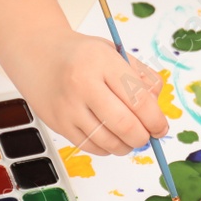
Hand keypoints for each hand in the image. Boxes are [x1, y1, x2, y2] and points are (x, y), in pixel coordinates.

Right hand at [2, 27, 167, 155]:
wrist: (38, 55)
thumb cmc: (82, 55)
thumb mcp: (114, 52)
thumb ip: (140, 77)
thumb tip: (156, 109)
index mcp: (102, 62)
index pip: (138, 99)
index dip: (156, 120)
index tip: (161, 128)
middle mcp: (83, 84)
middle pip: (125, 125)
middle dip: (143, 137)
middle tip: (148, 135)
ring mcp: (68, 107)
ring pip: (108, 141)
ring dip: (126, 146)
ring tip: (130, 138)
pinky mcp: (58, 124)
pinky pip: (90, 146)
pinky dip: (107, 148)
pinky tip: (110, 138)